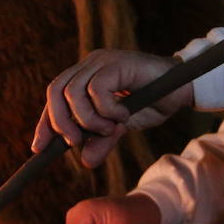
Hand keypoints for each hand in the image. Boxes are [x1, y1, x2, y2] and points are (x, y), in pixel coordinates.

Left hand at [33, 49, 192, 167]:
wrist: (184, 87)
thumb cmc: (153, 102)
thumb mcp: (121, 126)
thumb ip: (102, 140)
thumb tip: (85, 162)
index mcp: (85, 76)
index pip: (54, 97)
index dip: (45, 122)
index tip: (38, 147)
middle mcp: (89, 65)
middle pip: (55, 91)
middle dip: (60, 122)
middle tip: (77, 141)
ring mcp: (102, 61)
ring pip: (74, 92)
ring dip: (88, 119)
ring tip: (110, 129)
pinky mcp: (117, 63)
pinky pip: (97, 90)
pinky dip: (106, 110)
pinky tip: (123, 116)